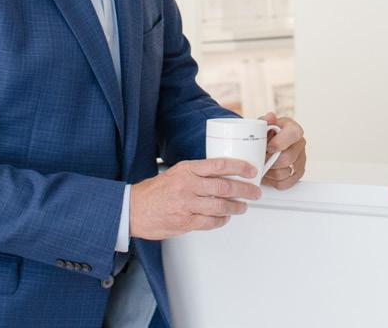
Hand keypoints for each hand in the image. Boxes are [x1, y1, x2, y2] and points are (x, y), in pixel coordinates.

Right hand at [129, 158, 260, 239]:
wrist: (132, 210)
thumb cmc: (154, 191)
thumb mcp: (177, 172)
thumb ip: (198, 172)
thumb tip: (223, 174)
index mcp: (187, 169)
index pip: (220, 164)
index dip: (240, 167)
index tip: (251, 170)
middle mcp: (188, 185)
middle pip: (225, 186)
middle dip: (245, 189)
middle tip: (254, 192)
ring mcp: (187, 205)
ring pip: (221, 206)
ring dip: (236, 207)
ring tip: (243, 206)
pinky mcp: (185, 222)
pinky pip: (211, 222)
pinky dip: (222, 220)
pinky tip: (225, 218)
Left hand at [258, 112, 306, 189]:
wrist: (268, 143)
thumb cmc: (267, 134)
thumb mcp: (264, 124)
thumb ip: (265, 120)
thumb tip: (270, 117)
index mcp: (293, 129)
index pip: (293, 135)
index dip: (279, 143)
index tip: (268, 147)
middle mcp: (300, 144)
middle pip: (287, 159)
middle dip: (269, 161)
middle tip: (260, 159)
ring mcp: (301, 159)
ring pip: (284, 173)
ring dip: (269, 173)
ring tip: (263, 166)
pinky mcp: (298, 173)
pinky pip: (285, 183)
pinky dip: (273, 182)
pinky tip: (268, 173)